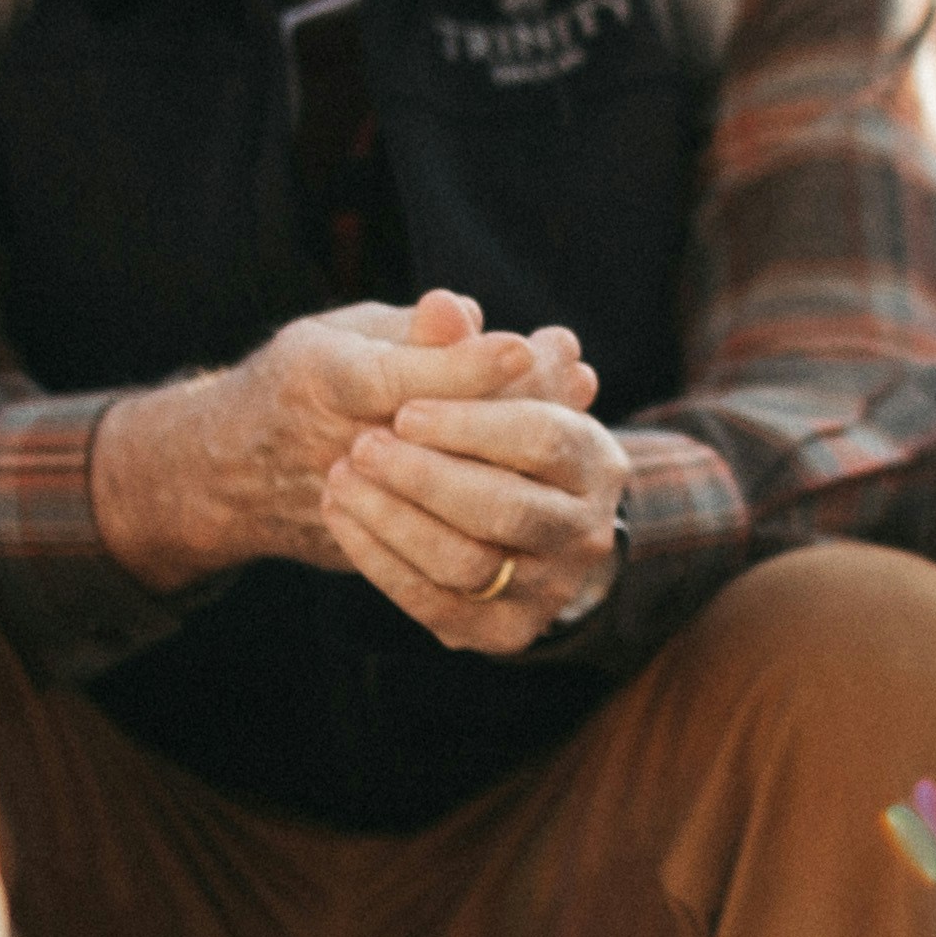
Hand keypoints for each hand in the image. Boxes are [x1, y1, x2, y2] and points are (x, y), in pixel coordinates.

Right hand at [94, 290, 564, 591]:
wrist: (238, 474)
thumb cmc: (304, 382)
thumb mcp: (339, 334)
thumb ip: (407, 330)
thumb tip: (466, 311)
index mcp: (320, 379)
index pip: (400, 378)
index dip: (468, 365)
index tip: (530, 344)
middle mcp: (332, 447)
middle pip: (436, 446)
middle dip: (513, 414)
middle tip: (571, 378)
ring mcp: (354, 509)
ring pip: (450, 514)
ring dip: (517, 468)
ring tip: (565, 424)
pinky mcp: (371, 553)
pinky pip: (442, 553)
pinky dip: (500, 512)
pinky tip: (545, 473)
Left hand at [322, 347, 630, 656]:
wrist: (468, 510)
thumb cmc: (464, 426)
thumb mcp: (457, 376)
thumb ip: (451, 345)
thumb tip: (445, 306)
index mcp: (595, 458)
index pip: (544, 438)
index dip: (471, 424)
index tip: (403, 409)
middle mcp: (589, 529)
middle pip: (507, 508)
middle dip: (425, 477)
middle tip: (361, 446)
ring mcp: (550, 587)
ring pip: (468, 563)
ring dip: (394, 520)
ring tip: (339, 479)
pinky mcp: (505, 630)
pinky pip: (437, 605)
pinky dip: (380, 561)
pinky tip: (341, 516)